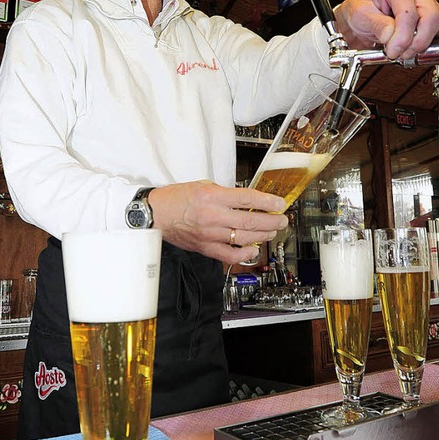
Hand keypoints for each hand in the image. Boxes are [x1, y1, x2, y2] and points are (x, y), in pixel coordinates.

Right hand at [149, 181, 287, 263]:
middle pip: (250, 220)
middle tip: (282, 219)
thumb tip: (247, 199)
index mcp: (212, 196)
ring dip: (263, 235)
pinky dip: (245, 253)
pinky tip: (254, 249)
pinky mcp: (206, 247)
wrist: (156, 214)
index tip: (279, 203)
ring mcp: (210, 234)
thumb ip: (225, 193)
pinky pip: (230, 254)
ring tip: (272, 231)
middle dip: (271, 220)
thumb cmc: (177, 198)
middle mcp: (213, 216)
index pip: (247, 198)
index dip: (267, 202)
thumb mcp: (203, 185)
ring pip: (244, 238)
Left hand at [334, 0, 438, 59]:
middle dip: (416, 41)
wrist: (358, 21)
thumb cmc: (360, 12)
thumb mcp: (360, 16)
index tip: (392, 50)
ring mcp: (426, 2)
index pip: (409, 13)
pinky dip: (431, 41)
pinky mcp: (432, 16)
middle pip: (431, 17)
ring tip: (404, 50)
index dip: (403, 37)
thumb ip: (377, 25)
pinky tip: (413, 45)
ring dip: (423, 43)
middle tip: (399, 53)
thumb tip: (392, 34)